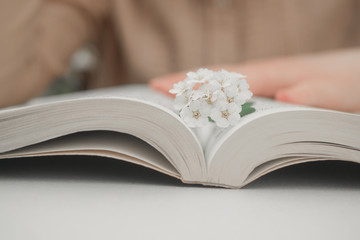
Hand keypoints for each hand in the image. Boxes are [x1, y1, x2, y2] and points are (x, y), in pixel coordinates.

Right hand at [150, 48, 359, 111]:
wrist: (359, 73)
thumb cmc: (349, 82)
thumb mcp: (338, 93)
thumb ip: (313, 95)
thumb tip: (283, 98)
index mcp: (271, 75)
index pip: (222, 78)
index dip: (191, 83)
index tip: (158, 88)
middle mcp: (262, 74)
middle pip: (214, 77)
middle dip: (183, 84)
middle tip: (152, 93)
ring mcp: (263, 79)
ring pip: (222, 83)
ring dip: (196, 88)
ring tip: (171, 97)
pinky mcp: (268, 86)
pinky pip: (234, 89)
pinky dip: (215, 94)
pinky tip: (208, 102)